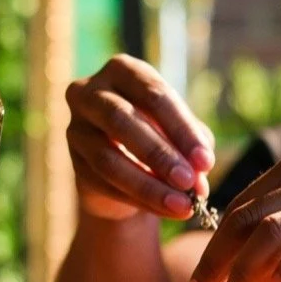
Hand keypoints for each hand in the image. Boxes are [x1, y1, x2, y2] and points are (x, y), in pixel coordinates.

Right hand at [65, 54, 214, 220]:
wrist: (125, 166)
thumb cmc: (159, 136)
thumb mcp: (180, 135)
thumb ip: (191, 149)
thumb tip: (198, 181)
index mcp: (123, 71)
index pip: (153, 94)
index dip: (182, 130)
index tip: (206, 163)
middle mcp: (90, 93)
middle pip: (122, 121)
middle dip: (160, 155)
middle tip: (189, 183)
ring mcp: (76, 128)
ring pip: (108, 159)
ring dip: (148, 185)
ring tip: (181, 206)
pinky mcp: (74, 162)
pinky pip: (103, 184)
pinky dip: (138, 200)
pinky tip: (164, 210)